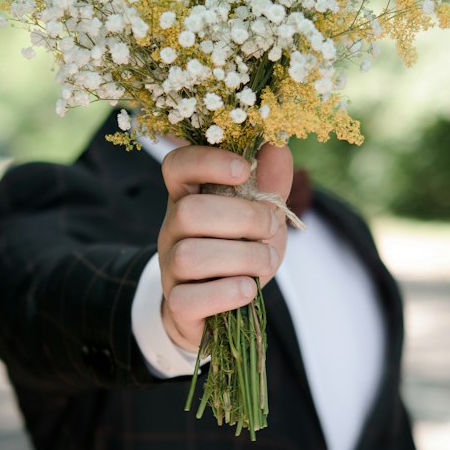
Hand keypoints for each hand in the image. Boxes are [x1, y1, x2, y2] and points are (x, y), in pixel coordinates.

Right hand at [158, 142, 293, 353]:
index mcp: (189, 197)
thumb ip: (269, 182)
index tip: (243, 169)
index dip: (207, 161)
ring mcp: (170, 268)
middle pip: (189, 212)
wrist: (219, 307)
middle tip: (269, 227)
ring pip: (190, 256)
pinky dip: (227, 294)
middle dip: (242, 218)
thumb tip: (278, 143)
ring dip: (242, 257)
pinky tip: (247, 289)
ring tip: (265, 261)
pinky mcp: (177, 304)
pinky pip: (189, 299)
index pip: (176, 165)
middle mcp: (172, 229)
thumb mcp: (260, 216)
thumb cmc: (239, 252)